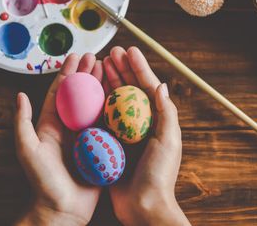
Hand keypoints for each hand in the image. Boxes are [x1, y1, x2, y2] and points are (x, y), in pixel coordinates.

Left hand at [14, 53, 102, 225]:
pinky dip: (114, 108)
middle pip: (80, 94)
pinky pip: (108, 124)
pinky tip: (122, 95)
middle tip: (98, 57)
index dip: (68, 72)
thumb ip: (22, 123)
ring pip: (95, 105)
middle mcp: (69, 127)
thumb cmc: (42, 182)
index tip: (76, 56)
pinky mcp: (99, 147)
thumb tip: (19, 95)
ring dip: (102, 86)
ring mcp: (85, 137)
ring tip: (110, 69)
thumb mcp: (27, 150)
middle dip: (87, 74)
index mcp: (51, 125)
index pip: (60, 92)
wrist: (62, 210)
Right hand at [103, 46, 189, 225]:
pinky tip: (88, 91)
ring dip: (107, 82)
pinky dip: (96, 103)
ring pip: (114, 100)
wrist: (143, 207)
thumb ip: (166, 113)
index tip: (130, 50)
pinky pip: (101, 118)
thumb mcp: (168, 142)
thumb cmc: (159, 175)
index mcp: (157, 120)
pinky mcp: (109, 143)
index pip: (147, 87)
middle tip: (110, 53)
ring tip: (99, 65)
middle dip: (121, 69)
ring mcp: (124, 133)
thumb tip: (162, 84)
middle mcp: (140, 123)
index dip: (139, 67)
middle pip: (129, 90)